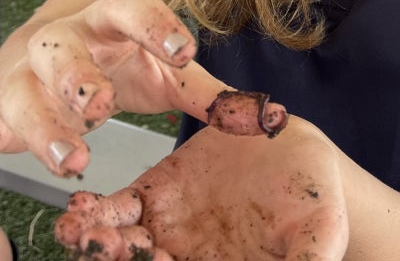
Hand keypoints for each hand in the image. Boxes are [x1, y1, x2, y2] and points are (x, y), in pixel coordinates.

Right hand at [0, 0, 284, 224]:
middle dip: (77, 77)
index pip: (129, 8)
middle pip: (59, 49)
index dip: (155, 25)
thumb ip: (212, 94)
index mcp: (108, 22)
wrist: (55, 60)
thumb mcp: (165, 72)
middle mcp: (61, 43)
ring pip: (17, 95)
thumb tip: (272, 118)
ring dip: (39, 128)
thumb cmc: (119, 62)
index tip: (185, 52)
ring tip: (72, 161)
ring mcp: (23, 78)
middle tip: (101, 108)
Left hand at [55, 118, 348, 260]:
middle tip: (101, 250)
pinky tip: (80, 210)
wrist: (301, 150)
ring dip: (96, 244)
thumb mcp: (320, 234)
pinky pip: (116, 208)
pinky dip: (94, 212)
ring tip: (80, 233)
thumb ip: (306, 260)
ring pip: (119, 246)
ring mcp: (165, 228)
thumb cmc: (315, 198)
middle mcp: (186, 256)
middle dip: (115, 260)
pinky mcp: (153, 192)